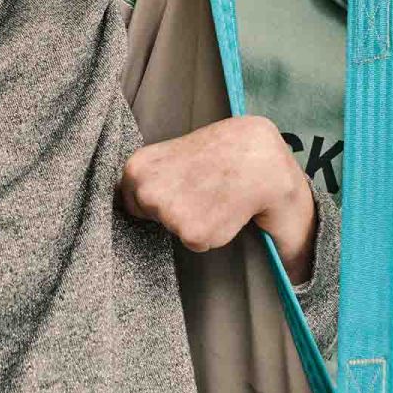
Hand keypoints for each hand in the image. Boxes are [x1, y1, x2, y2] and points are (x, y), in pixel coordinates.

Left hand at [118, 115, 317, 282]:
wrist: (262, 158)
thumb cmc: (224, 150)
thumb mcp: (175, 151)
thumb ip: (154, 173)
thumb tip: (138, 199)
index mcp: (137, 168)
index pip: (131, 200)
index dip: (159, 196)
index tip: (181, 185)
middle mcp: (146, 191)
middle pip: (152, 218)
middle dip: (175, 210)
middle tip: (203, 188)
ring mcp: (169, 214)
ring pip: (177, 231)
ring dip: (196, 221)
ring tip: (217, 195)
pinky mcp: (193, 234)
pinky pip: (199, 243)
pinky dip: (214, 232)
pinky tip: (226, 210)